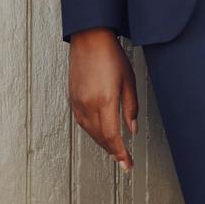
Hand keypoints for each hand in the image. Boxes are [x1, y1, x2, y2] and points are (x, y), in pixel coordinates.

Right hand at [67, 29, 138, 171]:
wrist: (89, 39)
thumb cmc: (111, 56)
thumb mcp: (128, 82)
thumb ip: (130, 107)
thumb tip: (132, 129)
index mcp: (105, 101)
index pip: (112, 136)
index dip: (120, 153)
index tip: (127, 165)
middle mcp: (88, 104)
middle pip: (100, 137)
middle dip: (112, 151)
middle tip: (123, 161)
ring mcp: (78, 102)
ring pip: (90, 132)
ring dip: (102, 143)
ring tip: (113, 150)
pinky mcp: (72, 98)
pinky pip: (81, 122)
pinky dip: (91, 132)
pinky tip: (99, 134)